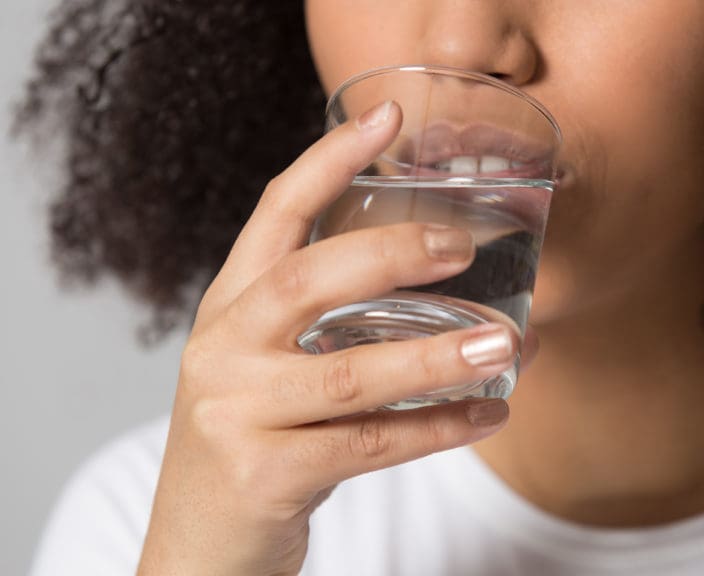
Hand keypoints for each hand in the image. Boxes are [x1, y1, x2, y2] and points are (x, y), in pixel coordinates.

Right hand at [138, 101, 531, 575]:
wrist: (198, 549)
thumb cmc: (252, 444)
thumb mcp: (265, 369)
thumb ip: (322, 325)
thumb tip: (442, 288)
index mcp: (227, 310)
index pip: (273, 215)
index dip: (328, 160)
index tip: (387, 117)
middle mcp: (222, 351)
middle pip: (305, 279)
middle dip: (391, 253)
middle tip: (464, 245)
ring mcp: (235, 414)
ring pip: (349, 373)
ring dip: (438, 356)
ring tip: (505, 343)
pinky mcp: (264, 476)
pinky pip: (369, 445)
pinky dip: (436, 429)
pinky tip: (485, 415)